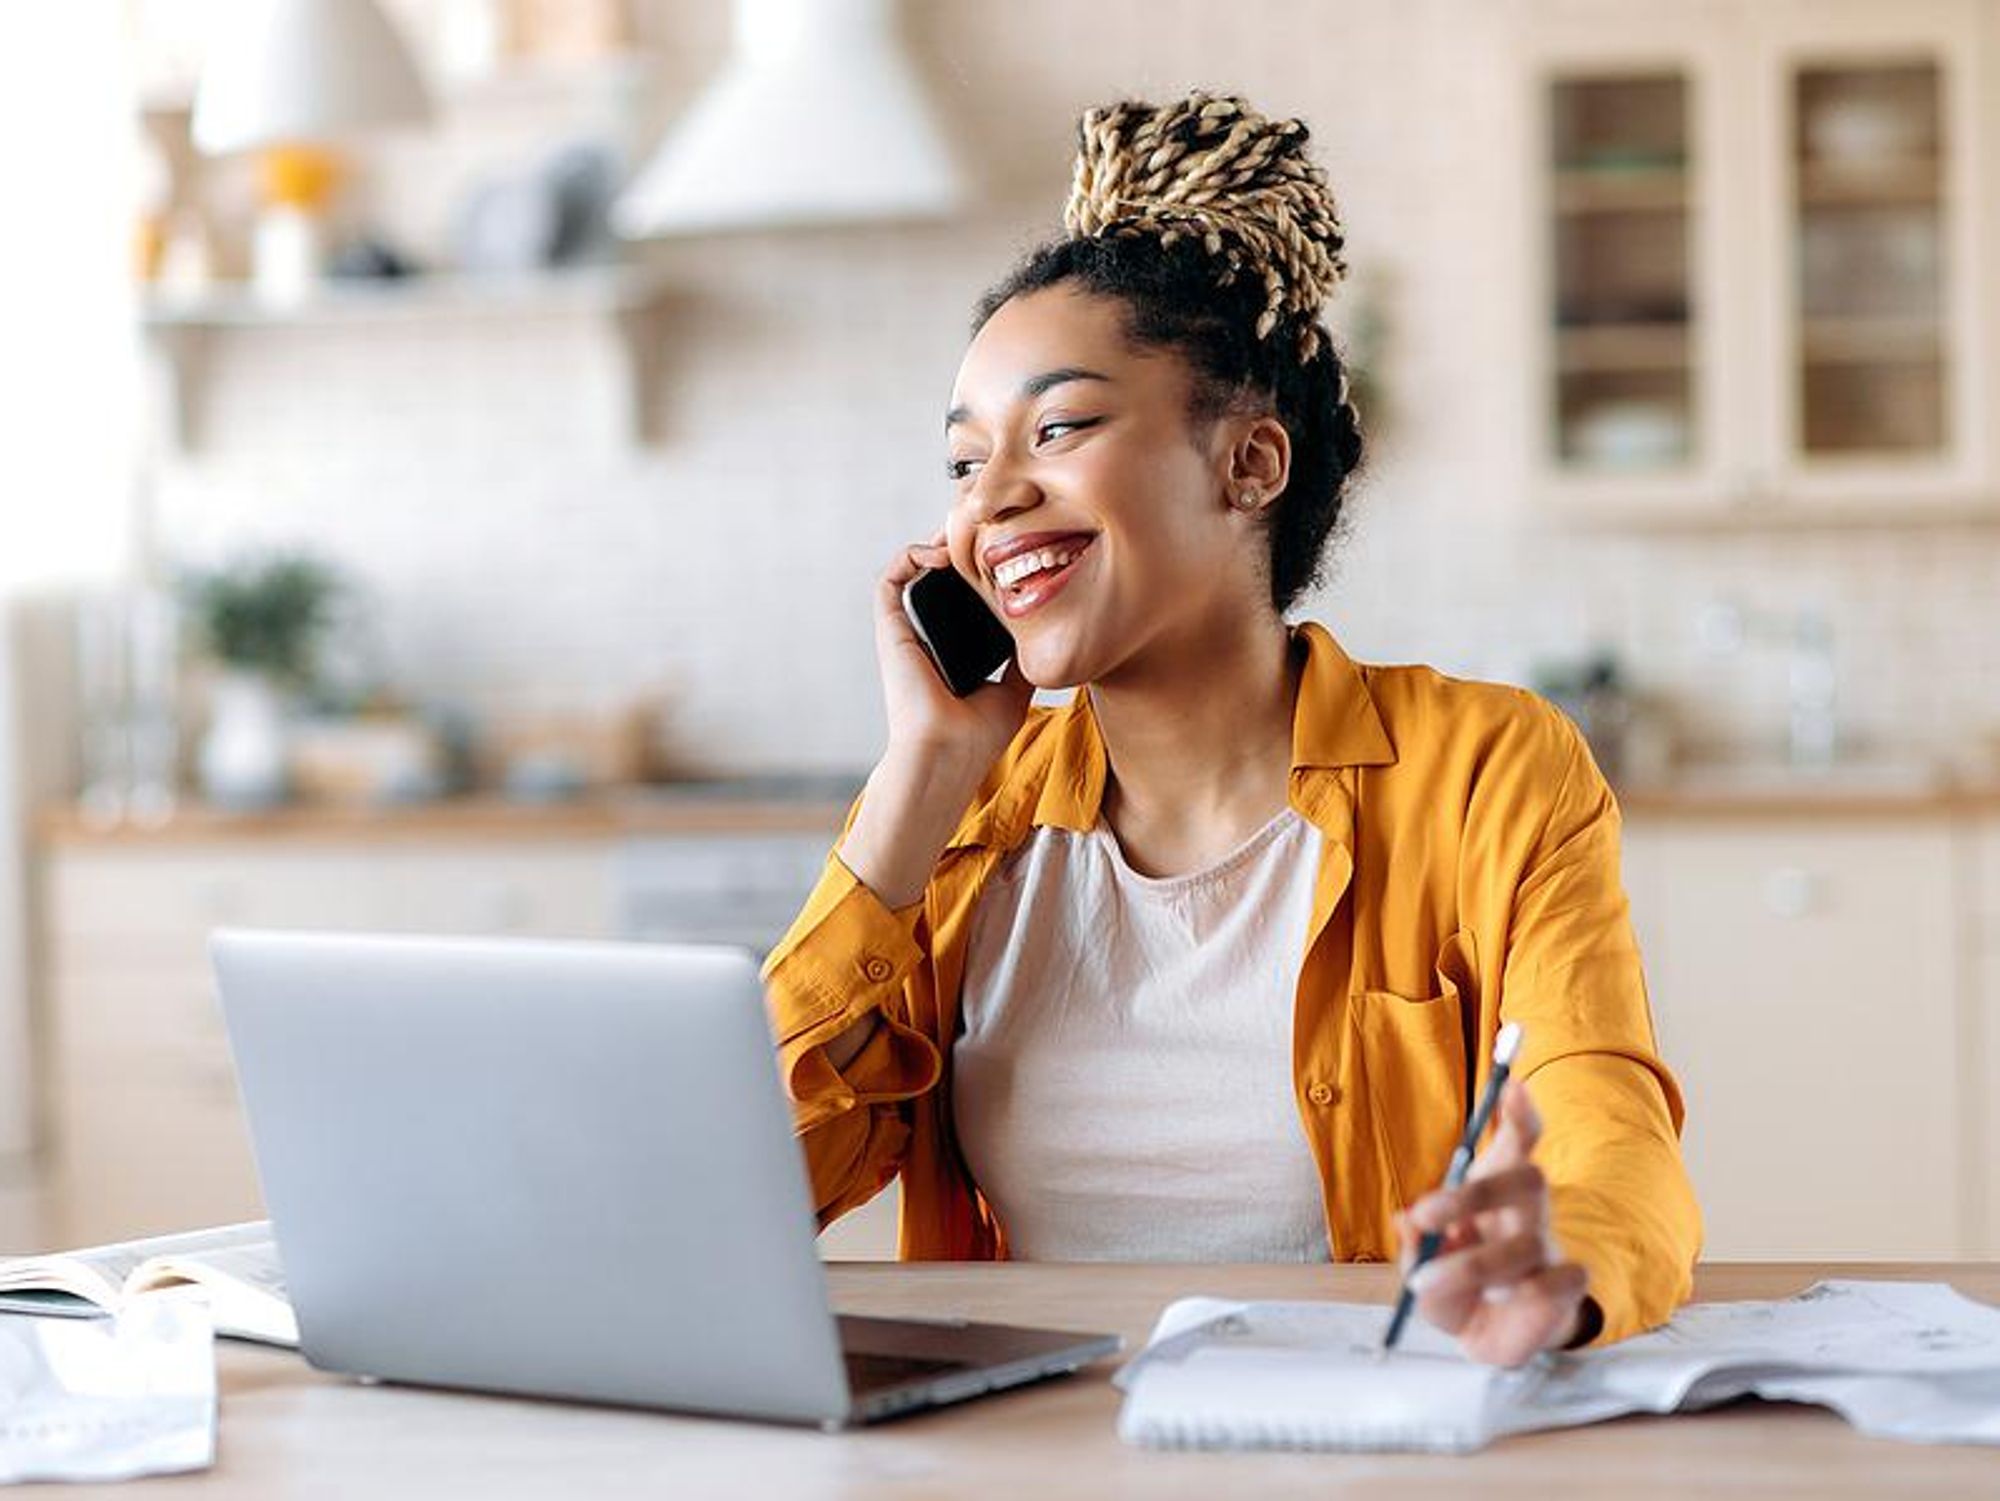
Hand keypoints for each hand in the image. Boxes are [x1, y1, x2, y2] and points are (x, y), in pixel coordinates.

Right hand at [837, 535, 1033, 910]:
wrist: (947, 754)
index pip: (962, 595)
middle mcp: (927, 635)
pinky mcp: (891, 630)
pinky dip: (910, 556)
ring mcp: (907, 631)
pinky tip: (940, 553)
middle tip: (986, 528)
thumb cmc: (976, 736)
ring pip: (913, 569)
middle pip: (938, 575)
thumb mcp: (1014, 690)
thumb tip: (1048, 638)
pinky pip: (890, 580)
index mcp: (953, 647)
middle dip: (960, 545)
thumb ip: (1023, 663)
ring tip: (964, 532)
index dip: (979, 567)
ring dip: (935, 542)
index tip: (1004, 547)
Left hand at [1394, 1080, 1594, 1365]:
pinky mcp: (1565, 1287)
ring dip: (1473, 1264)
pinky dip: (1524, 1292)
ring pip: (1528, 1241)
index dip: (1520, 1113)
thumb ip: (1413, 1246)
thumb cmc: (1452, 1288)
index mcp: (1492, 1189)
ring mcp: (1549, 1247)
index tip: (1513, 1086)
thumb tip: (1405, 1223)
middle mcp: (1526, 1211)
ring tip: (1431, 1282)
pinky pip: (1557, 1281)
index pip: (1517, 1141)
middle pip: (1525, 1180)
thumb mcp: (1419, 1267)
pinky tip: (1497, 1301)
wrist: (1487, 1338)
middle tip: (1423, 1213)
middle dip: (1473, 1193)